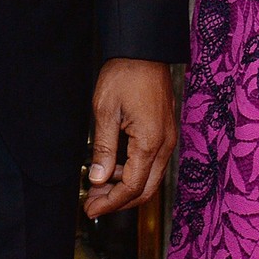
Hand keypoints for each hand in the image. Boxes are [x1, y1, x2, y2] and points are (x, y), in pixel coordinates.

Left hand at [83, 58, 175, 217]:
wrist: (144, 50)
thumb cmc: (125, 74)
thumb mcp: (105, 110)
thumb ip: (104, 148)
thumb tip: (98, 179)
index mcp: (150, 141)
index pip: (132, 186)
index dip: (110, 202)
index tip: (90, 208)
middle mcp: (165, 144)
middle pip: (146, 190)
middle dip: (119, 201)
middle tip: (93, 203)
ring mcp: (168, 138)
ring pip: (151, 178)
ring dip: (126, 188)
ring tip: (98, 186)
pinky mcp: (166, 132)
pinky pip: (153, 163)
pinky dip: (134, 172)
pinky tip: (114, 168)